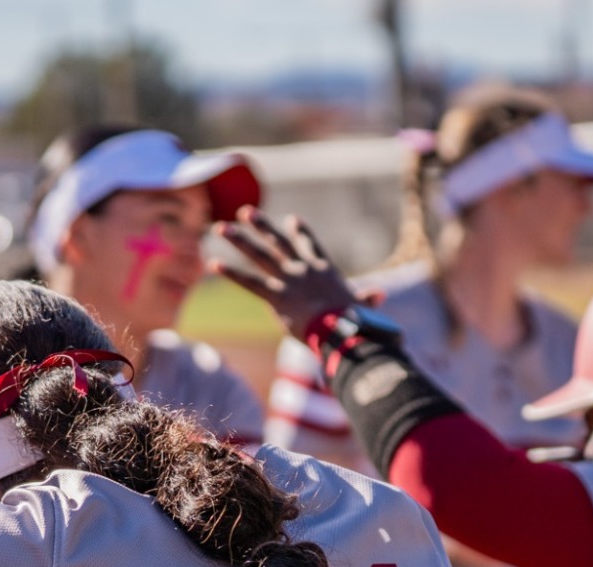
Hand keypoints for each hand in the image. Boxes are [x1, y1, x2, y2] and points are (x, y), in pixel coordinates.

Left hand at [209, 208, 359, 340]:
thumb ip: (367, 300)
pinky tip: (214, 264)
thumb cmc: (355, 320)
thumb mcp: (362, 307)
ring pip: (259, 255)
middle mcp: (304, 269)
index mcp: (324, 269)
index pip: (310, 245)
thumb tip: (379, 296)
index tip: (290, 220)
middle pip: (278, 243)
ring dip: (239, 241)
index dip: (300, 232)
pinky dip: (232, 274)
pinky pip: (250, 283)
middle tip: (245, 212)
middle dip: (261, 226)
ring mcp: (288, 280)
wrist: (342, 328)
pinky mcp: (276, 296)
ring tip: (220, 228)